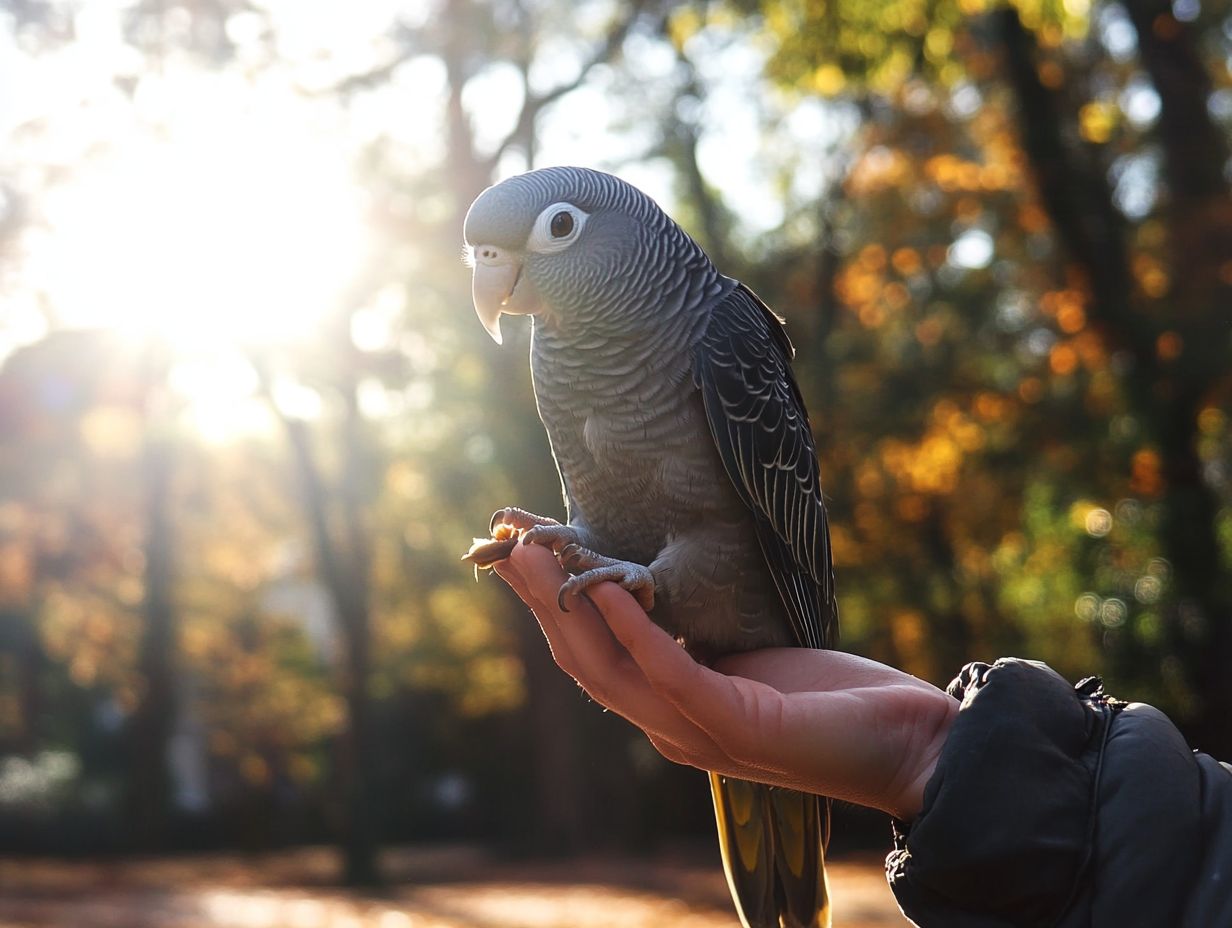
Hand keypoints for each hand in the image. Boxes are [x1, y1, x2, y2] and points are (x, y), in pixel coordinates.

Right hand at [494, 543, 957, 821]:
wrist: (912, 748)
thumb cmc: (838, 700)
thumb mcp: (753, 659)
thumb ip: (700, 639)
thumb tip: (661, 591)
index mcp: (670, 709)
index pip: (590, 654)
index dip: (547, 603)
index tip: (519, 548)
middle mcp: (670, 727)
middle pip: (580, 659)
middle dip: (538, 598)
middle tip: (503, 542)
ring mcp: (698, 734)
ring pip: (608, 668)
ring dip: (568, 606)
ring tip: (537, 554)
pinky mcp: (735, 726)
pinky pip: (670, 672)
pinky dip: (635, 629)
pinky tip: (612, 585)